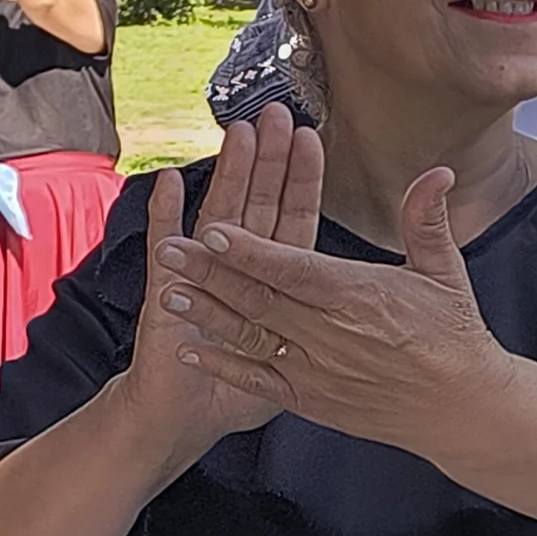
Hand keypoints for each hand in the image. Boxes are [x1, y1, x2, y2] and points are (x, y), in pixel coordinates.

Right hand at [114, 105, 324, 458]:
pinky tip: (170, 182)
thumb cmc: (250, 388)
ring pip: (218, 217)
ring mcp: (201, 281)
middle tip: (273, 115)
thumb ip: (349, 312)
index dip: (298, 181)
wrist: (186, 420)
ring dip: (226, 176)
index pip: (291, 220)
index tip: (308, 137)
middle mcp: (238, 274)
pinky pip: (165, 251)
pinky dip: (166, 217)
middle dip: (265, 162)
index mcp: (275, 285)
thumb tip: (371, 304)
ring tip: (236, 134)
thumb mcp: (316, 352)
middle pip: (255, 207)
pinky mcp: (168, 298)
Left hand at [155, 164, 512, 458]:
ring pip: (250, 338)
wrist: (461, 410)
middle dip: (209, 274)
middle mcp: (330, 336)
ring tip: (169, 292)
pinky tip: (191, 348)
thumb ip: (427, 219)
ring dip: (207, 315)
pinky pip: (257, 380)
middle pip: (258, 299)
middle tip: (169, 251)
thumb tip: (437, 172)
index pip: (293, 269)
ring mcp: (315, 371)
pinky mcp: (310, 399)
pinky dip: (222, 364)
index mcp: (359, 297)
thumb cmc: (454, 337)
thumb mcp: (445, 273)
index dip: (250, 251)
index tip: (213, 231)